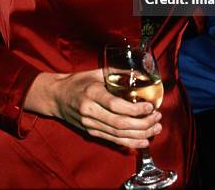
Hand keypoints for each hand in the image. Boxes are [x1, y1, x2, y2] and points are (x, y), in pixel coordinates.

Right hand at [24, 69, 161, 148]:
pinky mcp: (90, 132)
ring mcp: (89, 124)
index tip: (150, 106)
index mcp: (92, 93)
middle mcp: (90, 111)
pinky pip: (112, 140)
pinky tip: (142, 141)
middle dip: (142, 123)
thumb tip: (142, 72)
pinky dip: (129, 142)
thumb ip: (118, 72)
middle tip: (158, 118)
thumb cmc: (78, 81)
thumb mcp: (96, 72)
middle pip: (119, 123)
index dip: (135, 109)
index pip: (115, 105)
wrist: (56, 96)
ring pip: (117, 134)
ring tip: (155, 129)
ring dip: (139, 134)